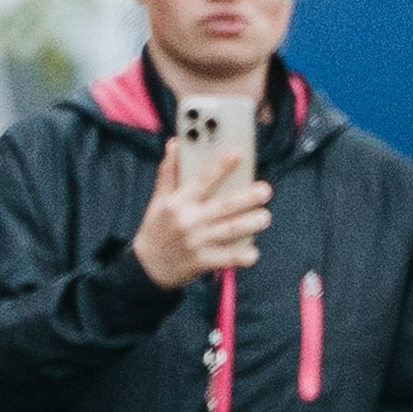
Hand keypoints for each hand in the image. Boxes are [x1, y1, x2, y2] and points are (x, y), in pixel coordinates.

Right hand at [131, 137, 272, 289]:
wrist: (147, 268)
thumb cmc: (155, 229)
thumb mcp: (158, 200)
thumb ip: (169, 172)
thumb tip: (174, 144)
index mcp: (178, 203)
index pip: (202, 181)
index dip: (220, 166)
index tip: (237, 153)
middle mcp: (188, 221)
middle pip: (223, 206)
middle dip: (246, 198)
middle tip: (265, 190)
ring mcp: (196, 242)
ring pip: (229, 230)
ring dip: (249, 224)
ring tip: (264, 217)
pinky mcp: (202, 262)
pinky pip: (227, 258)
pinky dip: (241, 256)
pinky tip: (253, 253)